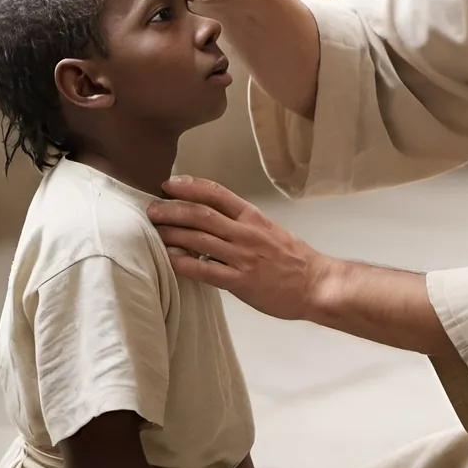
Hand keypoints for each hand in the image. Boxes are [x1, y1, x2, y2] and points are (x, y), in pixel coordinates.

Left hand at [147, 176, 325, 320]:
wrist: (315, 283)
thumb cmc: (294, 258)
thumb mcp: (270, 230)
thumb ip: (243, 225)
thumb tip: (213, 220)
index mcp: (254, 218)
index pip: (218, 194)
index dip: (191, 186)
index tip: (170, 184)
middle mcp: (246, 233)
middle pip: (203, 215)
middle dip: (173, 209)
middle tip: (152, 208)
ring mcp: (243, 257)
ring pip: (200, 240)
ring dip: (173, 234)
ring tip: (154, 231)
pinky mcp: (241, 281)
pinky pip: (207, 271)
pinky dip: (185, 264)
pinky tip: (169, 260)